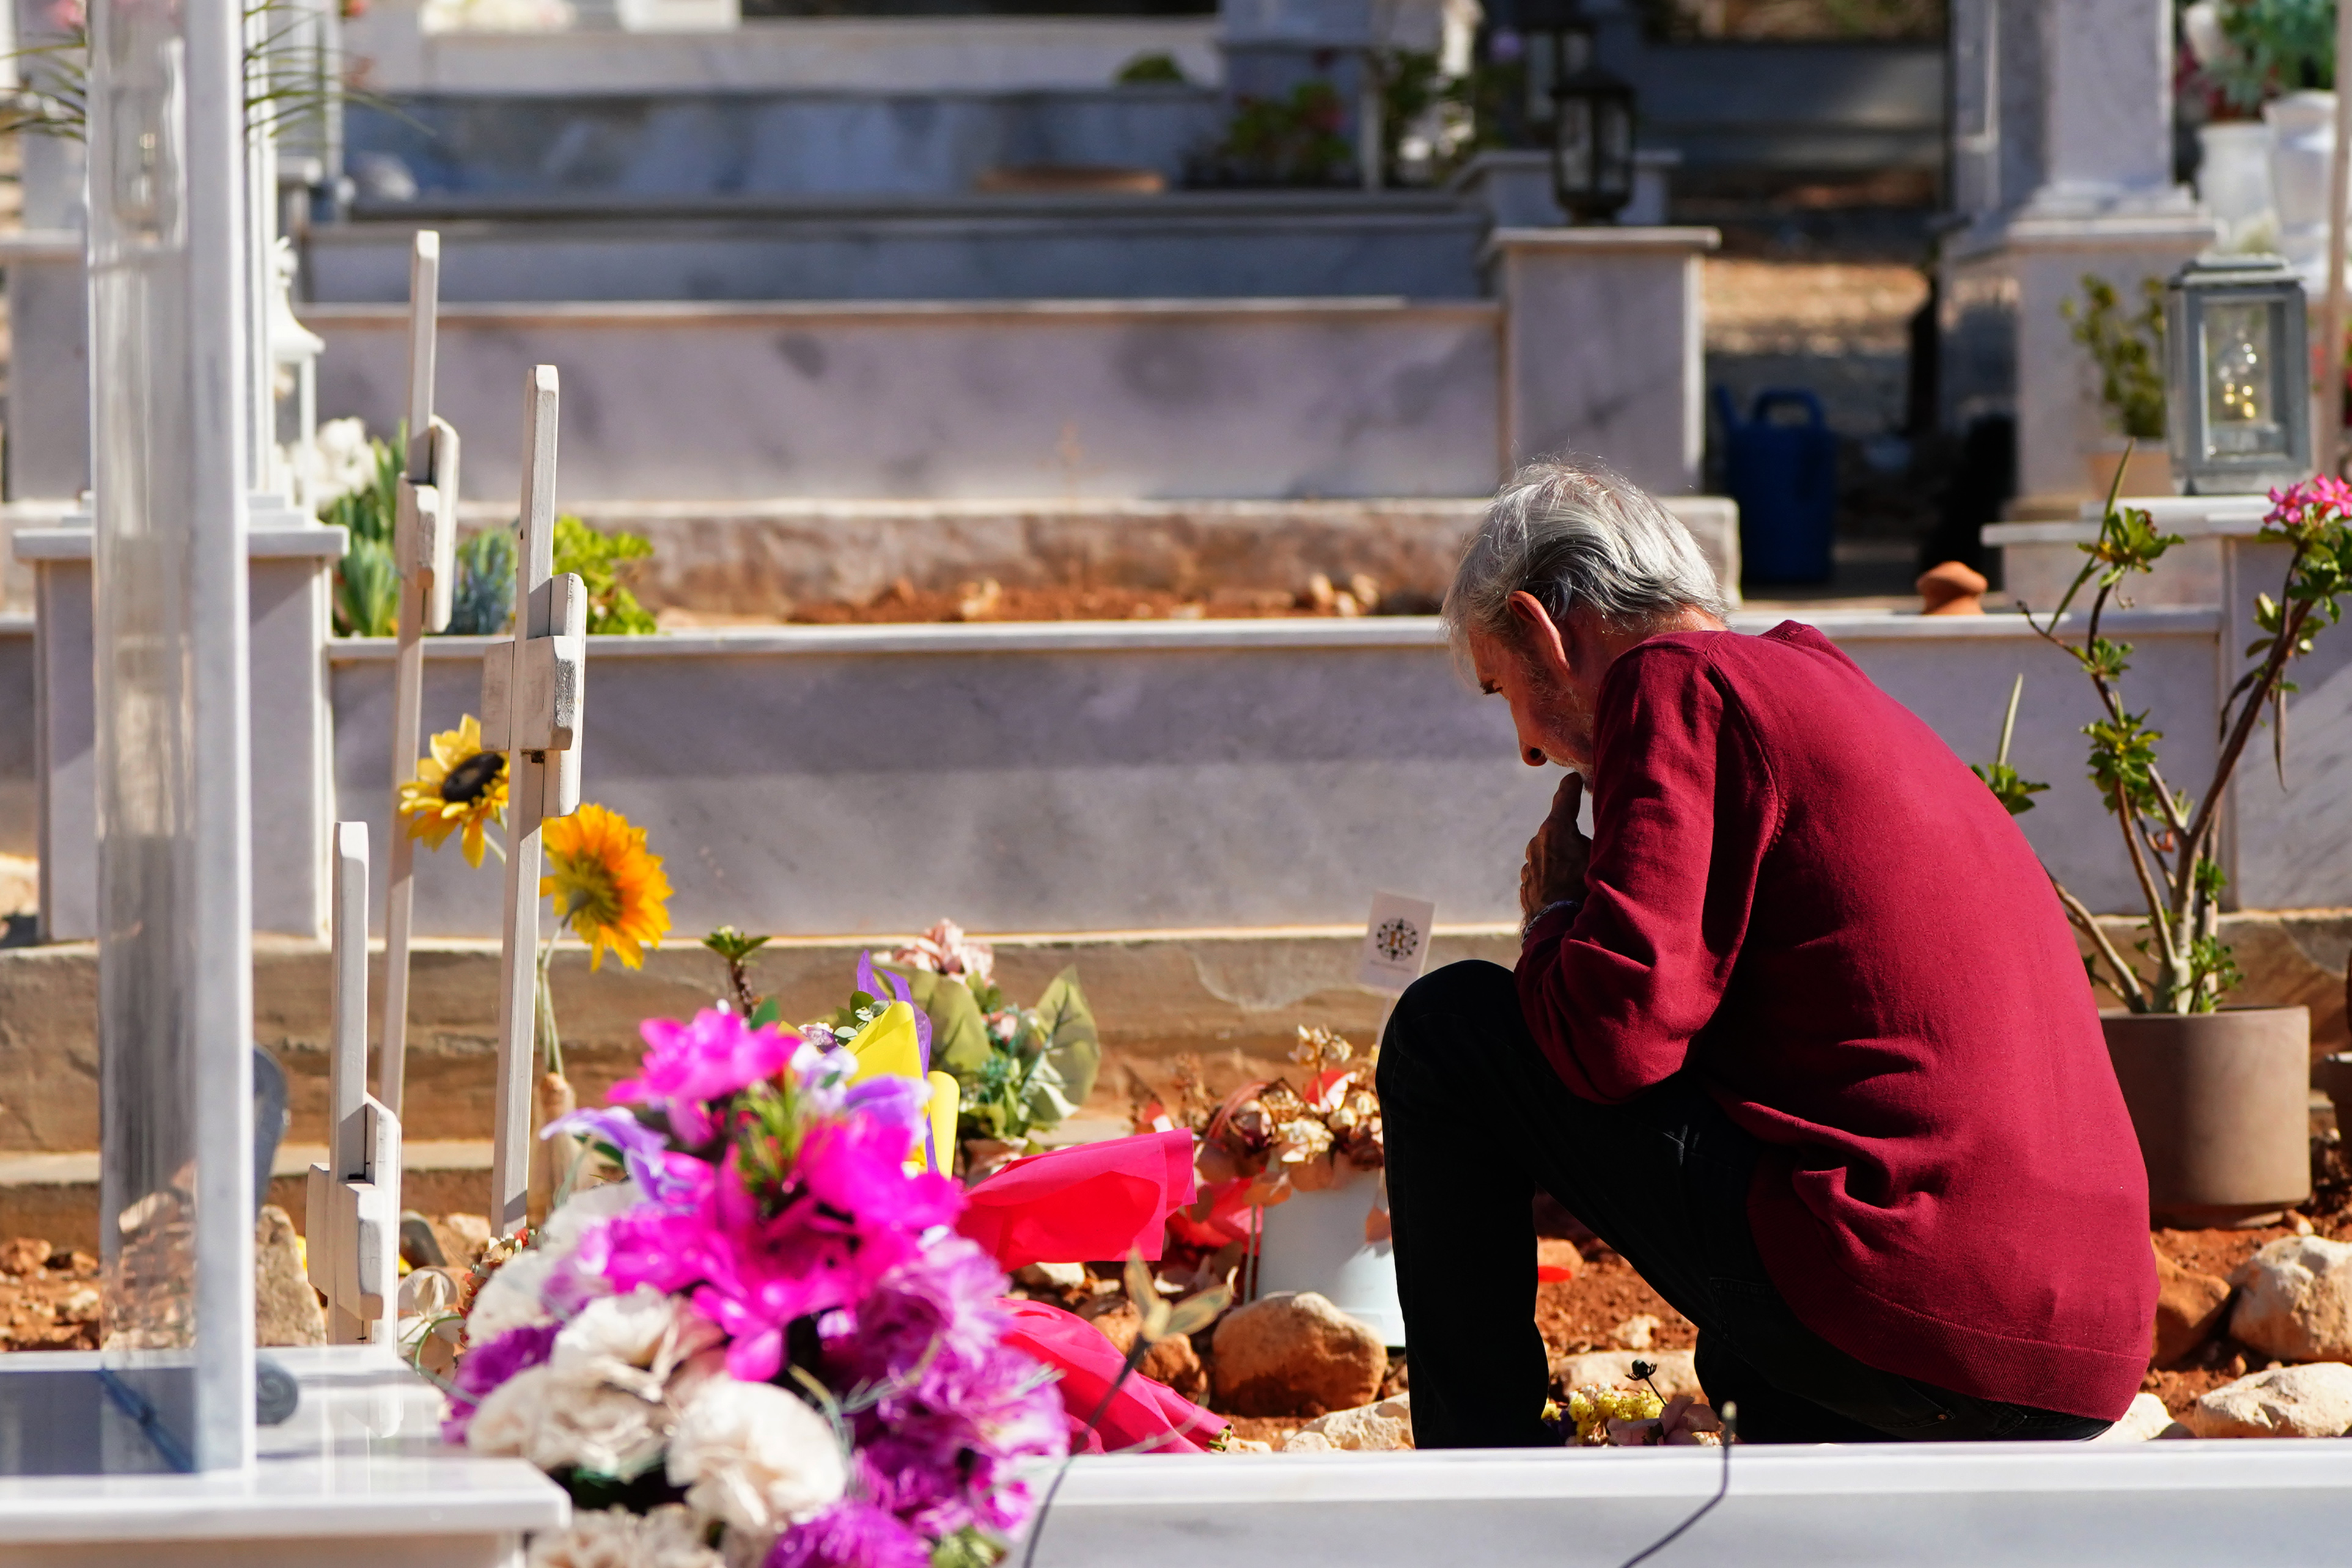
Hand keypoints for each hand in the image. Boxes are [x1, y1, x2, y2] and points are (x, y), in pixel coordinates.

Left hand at [1520, 772, 1590, 921]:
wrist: (1556, 931)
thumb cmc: (1584, 891)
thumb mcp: (1600, 857)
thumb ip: (1602, 836)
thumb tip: (1611, 824)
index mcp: (1555, 829)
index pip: (1565, 797)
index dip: (1571, 786)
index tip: (1573, 778)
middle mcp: (1537, 843)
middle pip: (1557, 827)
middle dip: (1570, 829)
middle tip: (1588, 837)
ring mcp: (1528, 865)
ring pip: (1549, 852)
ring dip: (1562, 856)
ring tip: (1579, 872)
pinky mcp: (1526, 885)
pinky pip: (1543, 872)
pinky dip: (1554, 874)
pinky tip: (1567, 887)